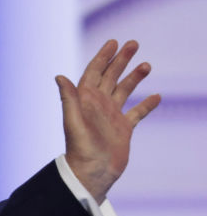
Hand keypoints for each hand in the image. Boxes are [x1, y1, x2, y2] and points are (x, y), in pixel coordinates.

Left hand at [56, 39, 160, 203]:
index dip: (103, 57)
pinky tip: (156, 96)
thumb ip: (68, 98)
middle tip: (133, 43)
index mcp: (85, 100)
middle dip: (121, 60)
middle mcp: (98, 105)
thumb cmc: (80, 149)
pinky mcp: (123, 129)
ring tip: (146, 65)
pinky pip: (137, 113)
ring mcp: (111, 116)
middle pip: (111, 77)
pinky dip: (146, 105)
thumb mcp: (73, 121)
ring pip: (124, 91)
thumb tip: (59, 76)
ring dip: (134, 77)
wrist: (91, 173)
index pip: (94, 72)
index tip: (113, 42)